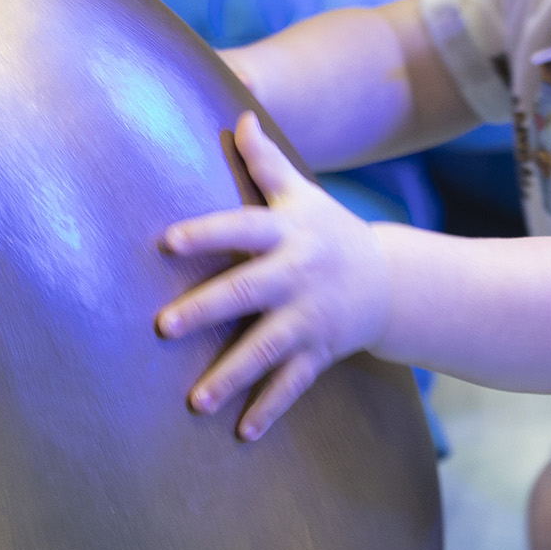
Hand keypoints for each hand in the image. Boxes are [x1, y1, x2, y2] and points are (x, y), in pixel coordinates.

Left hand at [153, 114, 391, 441]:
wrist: (388, 282)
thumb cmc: (327, 230)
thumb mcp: (301, 195)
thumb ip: (265, 162)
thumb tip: (238, 115)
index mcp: (285, 234)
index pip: (240, 228)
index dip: (204, 233)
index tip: (165, 241)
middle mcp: (296, 276)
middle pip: (246, 292)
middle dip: (205, 310)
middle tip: (162, 326)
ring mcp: (308, 319)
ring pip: (266, 349)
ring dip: (231, 376)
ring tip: (195, 401)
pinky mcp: (319, 352)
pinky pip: (293, 385)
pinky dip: (269, 410)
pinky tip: (241, 434)